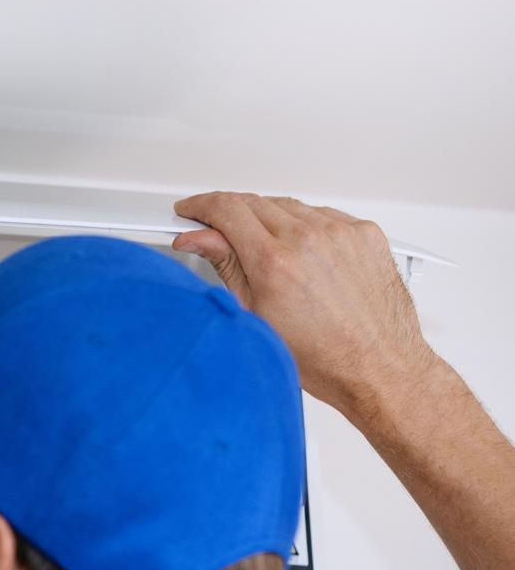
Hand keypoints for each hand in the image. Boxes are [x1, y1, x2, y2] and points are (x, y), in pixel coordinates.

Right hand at [170, 192, 437, 419]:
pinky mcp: (366, 234)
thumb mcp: (255, 315)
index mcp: (276, 262)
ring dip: (269, 219)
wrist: (377, 367)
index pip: (227, 208)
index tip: (193, 210)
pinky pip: (324, 214)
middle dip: (230, 213)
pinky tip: (303, 253)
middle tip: (222, 234)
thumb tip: (200, 239)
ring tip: (270, 253)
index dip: (201, 205)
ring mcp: (342, 233)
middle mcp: (311, 240)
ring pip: (289, 206)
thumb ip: (225, 265)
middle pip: (255, 202)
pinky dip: (306, 225)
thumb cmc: (323, 356)